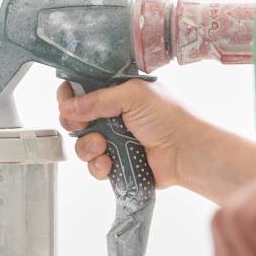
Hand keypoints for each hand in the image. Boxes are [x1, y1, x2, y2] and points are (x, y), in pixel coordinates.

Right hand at [56, 80, 195, 189]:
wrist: (188, 154)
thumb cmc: (170, 118)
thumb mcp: (133, 96)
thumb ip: (97, 99)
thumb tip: (67, 106)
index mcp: (118, 92)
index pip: (84, 90)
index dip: (71, 96)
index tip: (68, 104)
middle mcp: (114, 115)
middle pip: (77, 118)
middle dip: (75, 124)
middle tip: (82, 126)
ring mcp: (115, 140)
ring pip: (83, 144)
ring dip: (87, 147)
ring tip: (103, 147)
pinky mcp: (118, 163)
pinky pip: (94, 166)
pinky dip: (98, 166)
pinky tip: (109, 163)